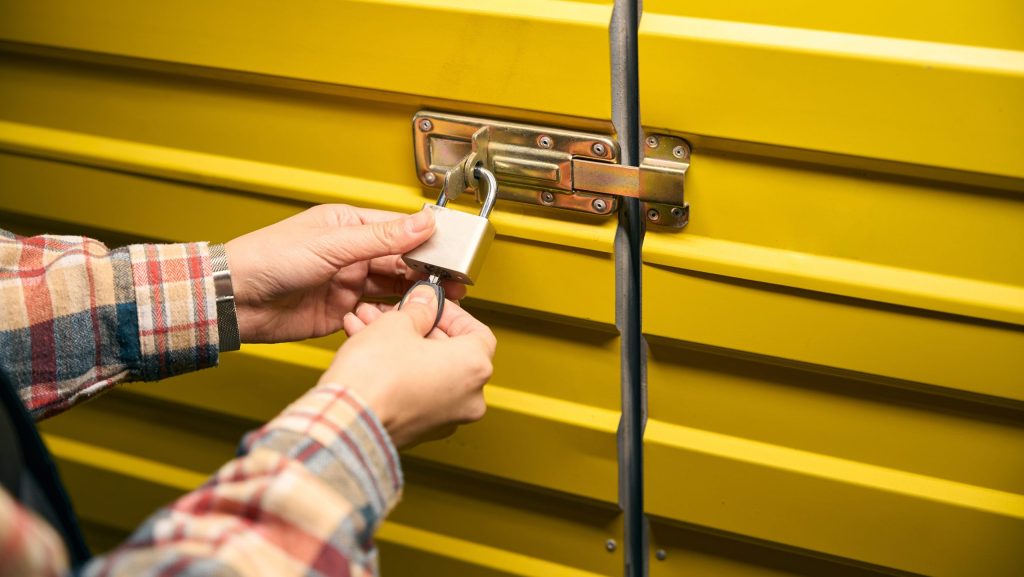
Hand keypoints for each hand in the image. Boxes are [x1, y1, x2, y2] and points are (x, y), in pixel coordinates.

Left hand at [225, 204, 466, 342]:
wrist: (234, 301)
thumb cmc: (268, 260)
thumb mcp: (332, 244)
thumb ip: (381, 237)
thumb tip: (422, 222)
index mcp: (348, 226)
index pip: (399, 229)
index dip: (427, 241)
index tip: (453, 251)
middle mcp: (350, 254)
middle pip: (401, 261)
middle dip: (427, 271)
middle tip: (455, 282)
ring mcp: (347, 284)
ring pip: (393, 288)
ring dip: (415, 294)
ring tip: (440, 301)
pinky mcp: (342, 313)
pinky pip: (377, 314)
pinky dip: (394, 316)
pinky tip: (409, 318)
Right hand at [319, 284, 495, 447]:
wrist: (346, 421)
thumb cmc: (375, 378)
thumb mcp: (398, 323)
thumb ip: (419, 308)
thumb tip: (426, 301)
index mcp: (475, 367)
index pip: (477, 332)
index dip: (451, 314)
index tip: (430, 305)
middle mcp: (469, 397)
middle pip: (449, 351)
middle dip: (416, 327)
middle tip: (394, 313)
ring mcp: (447, 417)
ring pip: (428, 370)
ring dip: (401, 346)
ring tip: (371, 327)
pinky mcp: (422, 429)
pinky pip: (417, 391)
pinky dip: (399, 371)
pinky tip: (370, 352)